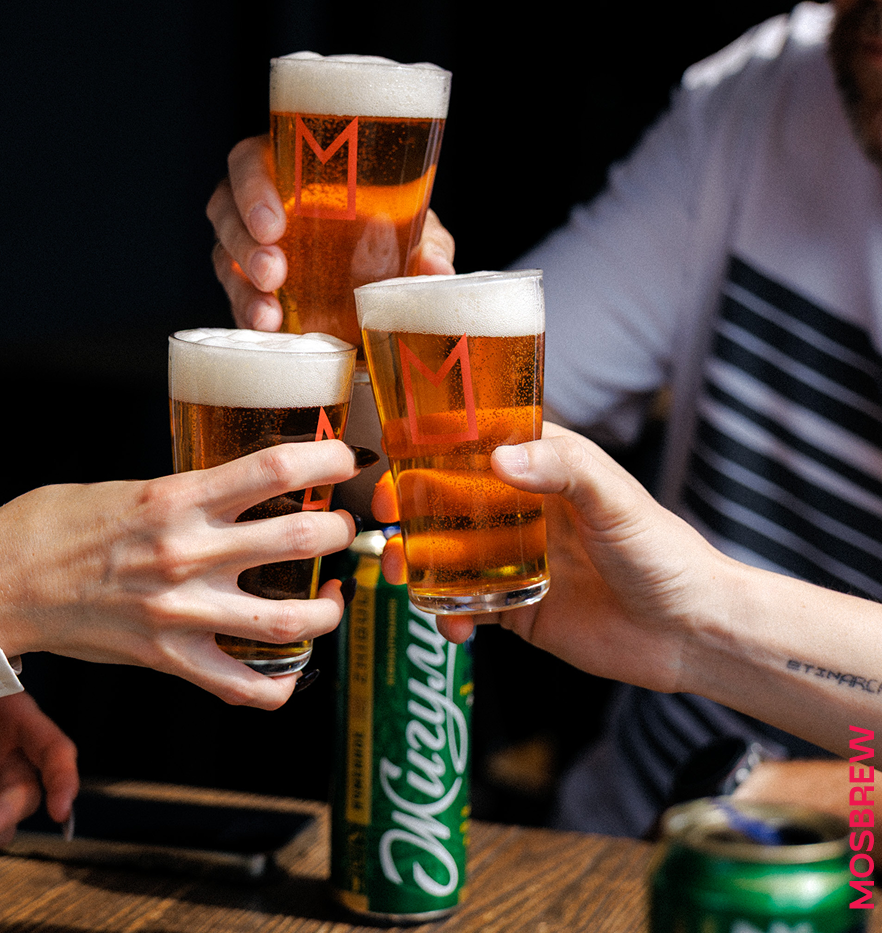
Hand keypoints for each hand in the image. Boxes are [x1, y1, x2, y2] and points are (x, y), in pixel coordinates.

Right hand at [0, 440, 359, 709]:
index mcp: (177, 499)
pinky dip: (279, 687)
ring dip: (327, 610)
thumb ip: (189, 494)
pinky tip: (292, 670)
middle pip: (300, 540)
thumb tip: (240, 495)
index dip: (325, 458)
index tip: (342, 458)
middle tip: (338, 525)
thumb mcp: (130, 487)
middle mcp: (187, 555)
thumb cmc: (53, 527)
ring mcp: (181, 614)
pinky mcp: (168, 660)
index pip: (275, 467)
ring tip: (331, 597)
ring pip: (288, 621)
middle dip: (338, 530)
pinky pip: (241, 688)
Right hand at [207, 135, 455, 329]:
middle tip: (274, 272)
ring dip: (241, 285)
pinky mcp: (250, 288)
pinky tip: (267, 328)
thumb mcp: (417, 231)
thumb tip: (439, 271)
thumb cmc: (393, 233)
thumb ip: (430, 245)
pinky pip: (235, 297)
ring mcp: (249, 247)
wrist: (385, 278)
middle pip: (225, 209)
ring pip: (224, 256)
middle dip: (243, 242)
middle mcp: (261, 204)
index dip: (251, 187)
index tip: (274, 223)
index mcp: (292, 170)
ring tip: (270, 314)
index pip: (249, 162)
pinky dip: (247, 313)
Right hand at [372, 424, 718, 691]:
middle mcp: (523, 509)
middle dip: (409, 507)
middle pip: (448, 499)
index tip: (397, 454)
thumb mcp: (615, 501)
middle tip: (385, 519)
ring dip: (416, 561)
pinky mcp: (517, 608)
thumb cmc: (664, 553)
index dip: (431, 446)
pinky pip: (466, 606)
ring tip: (401, 576)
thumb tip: (498, 457)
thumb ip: (562, 471)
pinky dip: (448, 615)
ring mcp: (515, 559)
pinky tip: (453, 627)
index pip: (478, 443)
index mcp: (545, 469)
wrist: (692, 634)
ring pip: (447, 553)